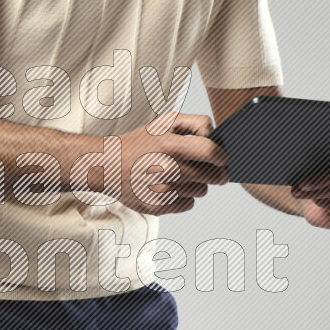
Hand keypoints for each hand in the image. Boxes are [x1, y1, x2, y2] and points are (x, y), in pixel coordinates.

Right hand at [115, 111, 229, 215]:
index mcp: (171, 145)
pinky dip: (184, 197)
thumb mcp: (165, 122)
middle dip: (216, 172)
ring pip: (202, 191)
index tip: (220, 157)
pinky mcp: (158, 207)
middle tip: (208, 168)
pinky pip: (188, 204)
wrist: (107, 166)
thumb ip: (195, 123)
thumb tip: (216, 137)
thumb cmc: (139, 143)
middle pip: (214, 176)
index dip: (222, 156)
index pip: (213, 153)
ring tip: (180, 174)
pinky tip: (169, 186)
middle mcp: (167, 169)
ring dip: (197, 183)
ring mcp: (163, 191)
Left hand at [289, 141, 329, 229]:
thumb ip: (327, 150)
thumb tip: (314, 147)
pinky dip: (327, 202)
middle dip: (329, 175)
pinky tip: (313, 200)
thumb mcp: (322, 157)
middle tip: (305, 179)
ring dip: (321, 189)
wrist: (311, 196)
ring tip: (301, 189)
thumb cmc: (319, 169)